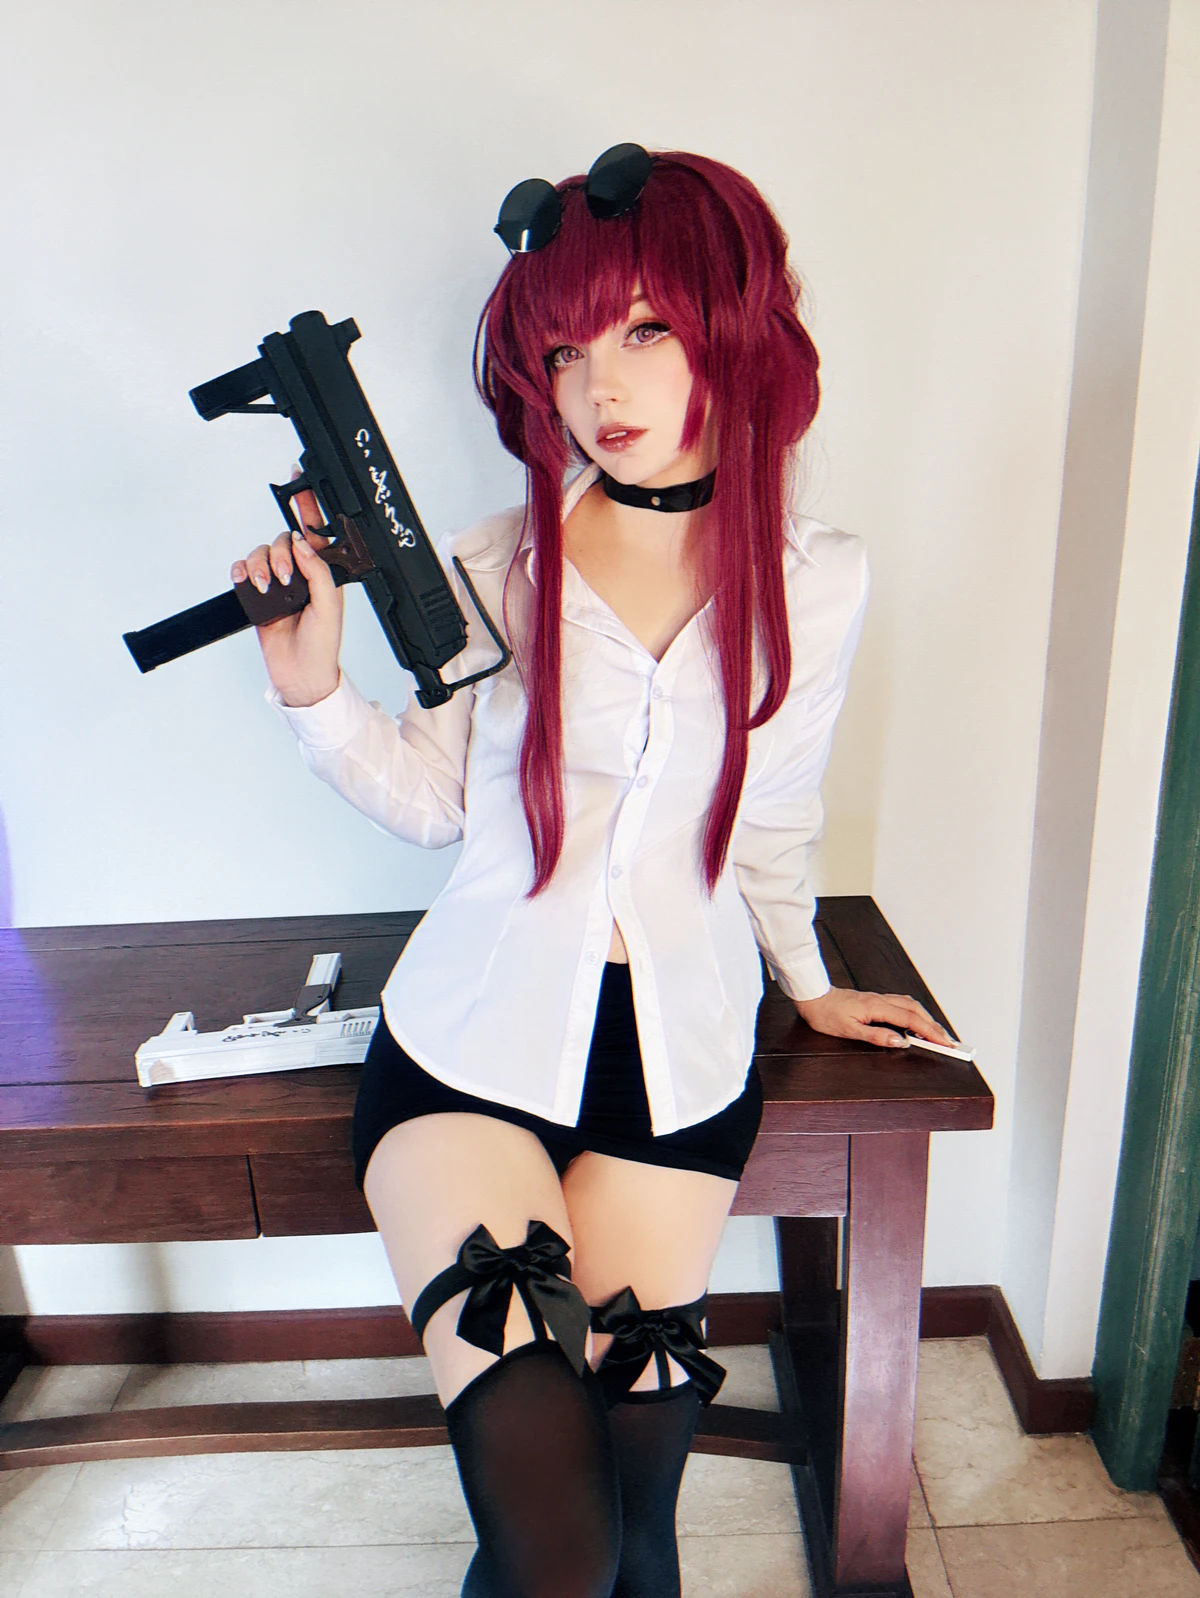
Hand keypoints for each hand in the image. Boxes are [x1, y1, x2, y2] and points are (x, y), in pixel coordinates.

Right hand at [231, 470, 343, 706]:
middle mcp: (300, 573)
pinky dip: (241, 571)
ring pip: (261, 552)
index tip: (299, 480)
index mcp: (322, 572)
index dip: (308, 505)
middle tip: (285, 578)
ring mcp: (277, 583)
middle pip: (283, 538)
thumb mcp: (329, 607)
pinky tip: (247, 582)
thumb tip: (302, 543)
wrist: (300, 675)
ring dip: (261, 565)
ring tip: (268, 588)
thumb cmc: (322, 645)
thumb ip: (319, 572)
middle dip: (280, 552)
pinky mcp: (257, 595)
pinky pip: (242, 569)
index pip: (315, 532)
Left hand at [795, 986, 954, 1049]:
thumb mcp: (848, 1030)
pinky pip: (901, 1004)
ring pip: (910, 1005)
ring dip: (926, 1019)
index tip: (945, 1043)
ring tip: (937, 1034)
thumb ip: (876, 1036)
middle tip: (949, 1042)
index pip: (911, 1019)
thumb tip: (901, 1041)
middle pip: (916, 1010)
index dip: (930, 1032)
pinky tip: (916, 1021)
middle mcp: (881, 1000)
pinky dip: (915, 1013)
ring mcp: (878, 998)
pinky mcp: (875, 1000)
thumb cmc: (825, 1014)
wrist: (811, 996)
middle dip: (935, 1026)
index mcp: (876, 1007)